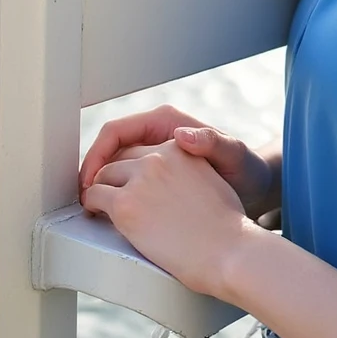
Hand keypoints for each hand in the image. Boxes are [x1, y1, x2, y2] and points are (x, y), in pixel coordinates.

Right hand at [79, 105, 276, 220]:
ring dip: (101, 185)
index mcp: (166, 122)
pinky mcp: (158, 173)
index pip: (116, 132)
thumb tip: (181, 135)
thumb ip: (210, 143)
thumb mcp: (231, 154)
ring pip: (116, 165)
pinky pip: (128, 179)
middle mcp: (157, 134)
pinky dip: (117, 193)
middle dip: (92, 173)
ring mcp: (157, 153)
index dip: (95, 156)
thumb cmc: (245, 167)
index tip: (86, 183)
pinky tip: (114, 215)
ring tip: (92, 211)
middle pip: (110, 149)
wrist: (254, 184)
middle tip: (82, 203)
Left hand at [81, 138, 253, 296]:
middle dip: (112, 176)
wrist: (227, 250)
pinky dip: (91, 204)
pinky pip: (94, 196)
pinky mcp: (125, 204)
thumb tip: (168, 186)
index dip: (132, 167)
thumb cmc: (223, 226)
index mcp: (181, 148)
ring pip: (103, 175)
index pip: (144, 148)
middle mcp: (160, 156)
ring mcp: (141, 178)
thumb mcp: (208, 181)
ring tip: (101, 206)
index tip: (126, 180)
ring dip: (100, 190)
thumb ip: (184, 172)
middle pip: (121, 158)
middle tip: (108, 195)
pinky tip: (96, 214)